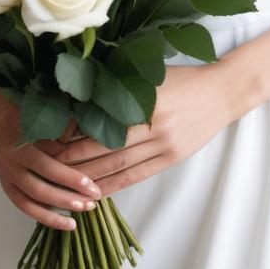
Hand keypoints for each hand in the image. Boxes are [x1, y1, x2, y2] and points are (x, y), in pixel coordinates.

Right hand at [0, 99, 102, 231]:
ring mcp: (5, 175)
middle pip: (39, 186)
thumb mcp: (43, 113)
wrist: (3, 119)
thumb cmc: (30, 114)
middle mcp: (9, 161)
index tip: (92, 186)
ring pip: (30, 201)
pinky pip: (24, 206)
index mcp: (19, 142)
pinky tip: (64, 223)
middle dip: (66, 197)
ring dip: (54, 212)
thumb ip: (61, 126)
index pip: (48, 166)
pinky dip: (44, 216)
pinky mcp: (6, 186)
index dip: (71, 177)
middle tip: (91, 204)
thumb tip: (82, 139)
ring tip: (77, 221)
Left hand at [37, 63, 231, 199]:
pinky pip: (136, 175)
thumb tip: (82, 97)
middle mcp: (152, 124)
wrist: (222, 92)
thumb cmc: (183, 78)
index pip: (99, 120)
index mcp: (143, 99)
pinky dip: (113, 186)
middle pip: (104, 147)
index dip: (74, 132)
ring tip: (63, 185)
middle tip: (46, 165)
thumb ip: (121, 86)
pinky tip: (95, 194)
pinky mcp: (172, 158)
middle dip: (73, 159)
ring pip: (118, 165)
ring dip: (89, 178)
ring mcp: (164, 144)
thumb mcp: (150, 75)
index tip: (49, 138)